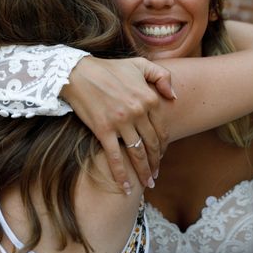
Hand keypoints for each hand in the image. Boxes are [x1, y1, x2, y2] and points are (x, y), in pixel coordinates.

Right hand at [61, 56, 174, 193]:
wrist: (78, 72)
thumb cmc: (109, 69)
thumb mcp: (140, 65)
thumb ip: (162, 76)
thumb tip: (174, 97)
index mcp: (149, 98)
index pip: (162, 129)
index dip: (163, 146)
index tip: (160, 155)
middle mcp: (138, 112)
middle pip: (152, 144)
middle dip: (156, 163)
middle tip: (156, 176)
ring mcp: (121, 122)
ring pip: (138, 153)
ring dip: (144, 172)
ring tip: (148, 183)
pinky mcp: (104, 130)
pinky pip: (115, 157)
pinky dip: (122, 174)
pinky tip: (127, 188)